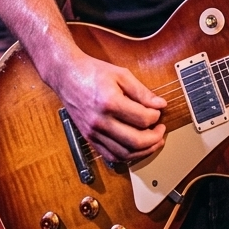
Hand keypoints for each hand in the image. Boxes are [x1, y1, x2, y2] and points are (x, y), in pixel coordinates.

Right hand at [48, 52, 166, 162]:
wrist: (67, 75)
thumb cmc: (93, 72)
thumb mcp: (121, 74)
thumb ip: (142, 91)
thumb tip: (160, 104)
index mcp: (109, 102)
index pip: (142, 118)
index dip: (156, 116)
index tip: (158, 110)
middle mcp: (100, 121)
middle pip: (135, 142)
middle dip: (154, 139)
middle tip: (161, 130)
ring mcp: (93, 133)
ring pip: (124, 154)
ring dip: (143, 151)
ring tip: (153, 141)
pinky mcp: (89, 138)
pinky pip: (111, 156)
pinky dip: (127, 156)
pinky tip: (135, 148)